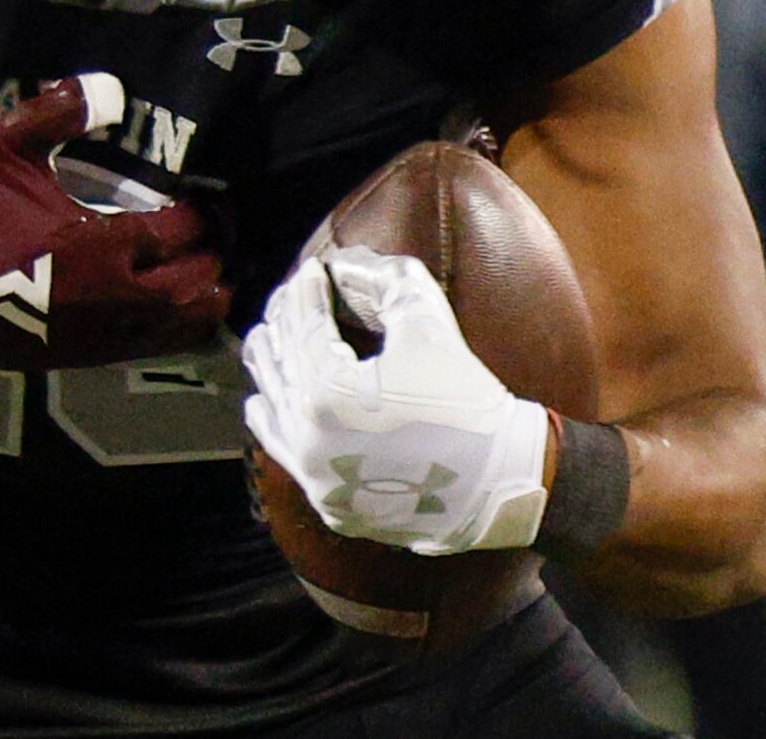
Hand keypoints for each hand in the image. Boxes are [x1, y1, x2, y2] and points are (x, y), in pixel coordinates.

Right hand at [0, 74, 229, 375]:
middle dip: (217, 255)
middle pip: (194, 283)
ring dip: (204, 298)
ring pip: (179, 327)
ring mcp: (95, 335)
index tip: (217, 196)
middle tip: (225, 228)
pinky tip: (174, 306)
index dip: (208, 214)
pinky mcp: (76, 356)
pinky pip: (149, 347)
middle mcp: (110, 298)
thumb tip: (113, 87)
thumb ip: (57, 114)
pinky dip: (175, 328)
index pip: (180, 231)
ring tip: (213, 269)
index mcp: (96, 245)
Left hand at [241, 245, 551, 554]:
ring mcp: (316, 477)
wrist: (503, 481)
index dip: (308, 291)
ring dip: (271, 367)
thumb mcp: (428, 323)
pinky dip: (272, 420)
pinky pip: (283, 453)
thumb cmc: (467, 399)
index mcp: (328, 395)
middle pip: (281, 364)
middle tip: (292, 298)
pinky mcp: (330, 503)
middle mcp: (309, 440)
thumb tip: (346, 263)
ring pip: (273, 407)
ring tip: (269, 335)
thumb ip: (386, 280)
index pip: (305, 328)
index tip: (311, 270)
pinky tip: (262, 400)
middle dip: (285, 323)